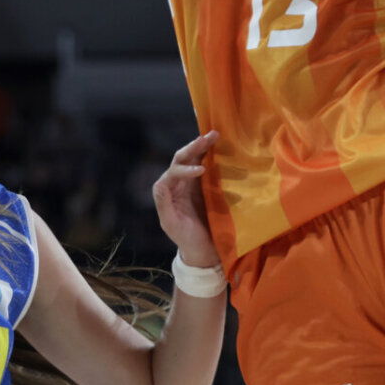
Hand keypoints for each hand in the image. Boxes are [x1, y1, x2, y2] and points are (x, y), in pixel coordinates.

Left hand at [152, 131, 219, 268]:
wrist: (204, 249)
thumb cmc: (186, 239)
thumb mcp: (172, 225)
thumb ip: (163, 205)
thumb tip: (160, 184)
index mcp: (167, 190)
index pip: (174, 171)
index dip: (186, 168)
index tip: (202, 171)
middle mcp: (178, 182)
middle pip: (183, 157)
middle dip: (195, 146)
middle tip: (210, 136)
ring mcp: (192, 181)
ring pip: (196, 157)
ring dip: (205, 145)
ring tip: (217, 134)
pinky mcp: (206, 184)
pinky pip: (209, 165)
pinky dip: (215, 155)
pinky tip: (224, 147)